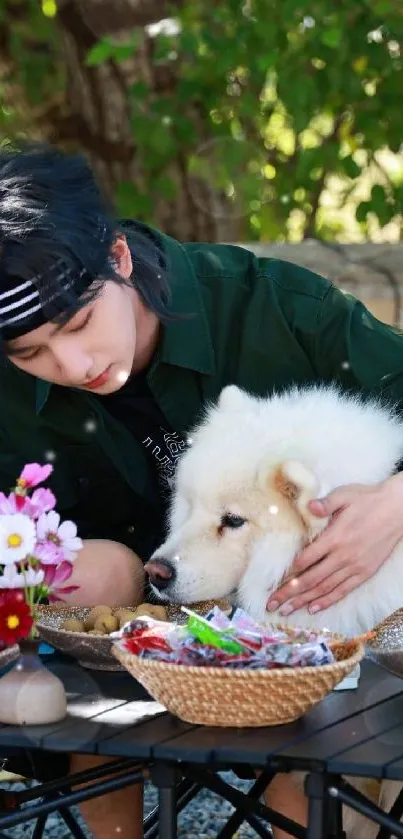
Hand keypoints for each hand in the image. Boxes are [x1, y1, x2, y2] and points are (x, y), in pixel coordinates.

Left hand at [266, 473, 402, 616]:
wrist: (397, 510)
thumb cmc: (367, 500)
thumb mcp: (344, 495)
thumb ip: (325, 504)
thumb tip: (309, 506)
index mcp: (334, 537)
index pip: (306, 560)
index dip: (289, 572)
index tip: (275, 581)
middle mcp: (343, 556)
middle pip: (311, 579)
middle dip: (289, 593)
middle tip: (272, 604)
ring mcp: (354, 567)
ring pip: (325, 588)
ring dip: (304, 600)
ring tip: (287, 610)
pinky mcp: (365, 572)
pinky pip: (343, 590)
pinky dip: (327, 601)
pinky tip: (313, 608)